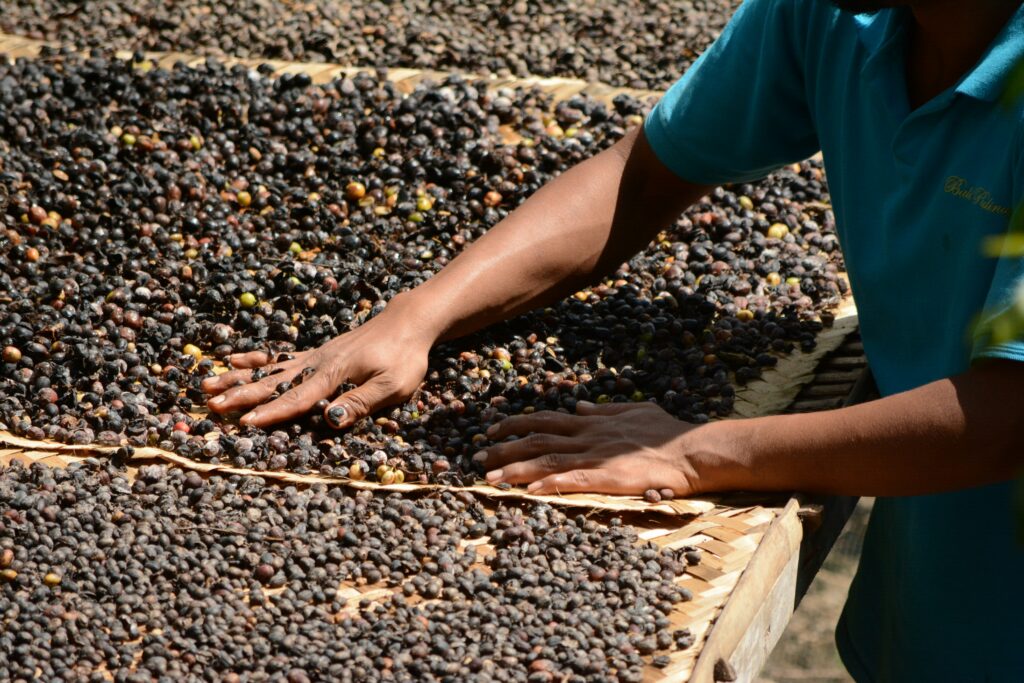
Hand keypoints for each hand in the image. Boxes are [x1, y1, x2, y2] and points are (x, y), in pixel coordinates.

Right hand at [201, 305, 431, 427]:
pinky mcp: (316, 354)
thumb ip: (360, 403)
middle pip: (273, 382)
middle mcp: (317, 364)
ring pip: (269, 369)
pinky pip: (279, 357)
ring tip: (206, 384)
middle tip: (209, 406)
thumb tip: (329, 421)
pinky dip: (254, 359)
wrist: (407, 323)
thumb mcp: (392, 386)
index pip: (298, 398)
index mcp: (335, 374)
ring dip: (237, 378)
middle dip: (241, 396)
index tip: (244, 424)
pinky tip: (232, 360)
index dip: (272, 413)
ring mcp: (314, 357)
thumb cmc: (405, 358)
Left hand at [474, 401, 710, 495]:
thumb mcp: (635, 411)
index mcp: (593, 422)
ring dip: (513, 469)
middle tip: (474, 457)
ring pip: (546, 460)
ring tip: (486, 479)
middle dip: (502, 448)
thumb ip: (605, 410)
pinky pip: (571, 480)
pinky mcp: (607, 478)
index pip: (545, 419)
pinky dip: (547, 484)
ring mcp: (596, 457)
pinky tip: (526, 491)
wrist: (693, 451)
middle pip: (536, 439)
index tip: (491, 430)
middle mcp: (589, 436)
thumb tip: (580, 405)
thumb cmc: (669, 433)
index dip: (515, 424)